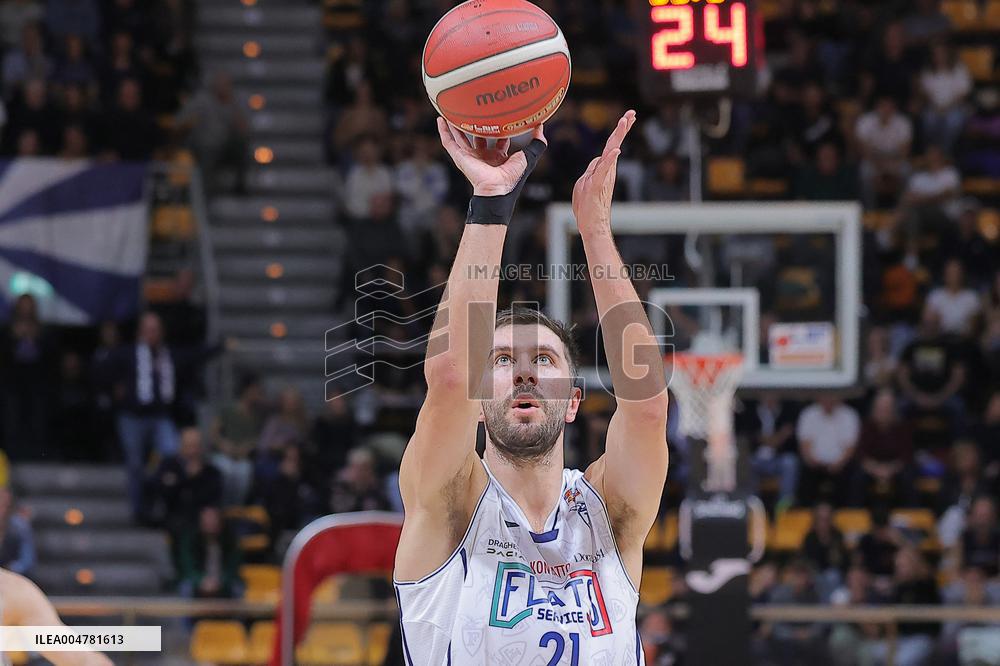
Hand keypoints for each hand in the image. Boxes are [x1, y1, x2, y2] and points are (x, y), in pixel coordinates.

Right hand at [437, 118, 544, 195]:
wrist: (497, 188)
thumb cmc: (512, 177)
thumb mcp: (528, 157)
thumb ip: (537, 143)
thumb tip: (540, 126)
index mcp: (498, 157)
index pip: (499, 141)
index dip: (501, 129)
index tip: (501, 115)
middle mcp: (483, 156)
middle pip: (478, 137)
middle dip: (477, 125)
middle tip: (475, 110)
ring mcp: (470, 156)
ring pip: (461, 137)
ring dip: (456, 125)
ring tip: (453, 110)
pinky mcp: (460, 157)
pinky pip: (449, 142)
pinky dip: (444, 131)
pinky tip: (441, 119)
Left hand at [571, 110, 635, 235]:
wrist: (592, 225)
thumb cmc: (588, 207)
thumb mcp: (586, 183)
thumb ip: (592, 170)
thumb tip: (598, 159)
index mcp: (603, 169)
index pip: (611, 146)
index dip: (619, 131)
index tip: (628, 117)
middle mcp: (606, 171)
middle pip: (614, 144)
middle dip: (623, 128)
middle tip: (632, 113)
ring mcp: (602, 178)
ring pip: (610, 152)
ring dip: (617, 136)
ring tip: (625, 121)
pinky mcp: (596, 186)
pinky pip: (603, 171)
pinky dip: (610, 160)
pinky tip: (617, 151)